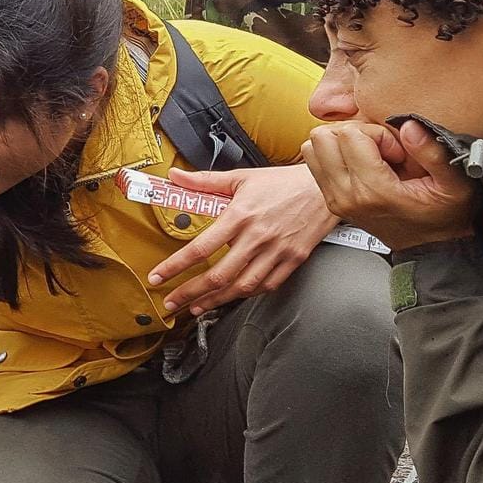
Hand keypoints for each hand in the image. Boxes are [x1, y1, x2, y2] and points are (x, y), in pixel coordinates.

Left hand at [149, 164, 336, 316]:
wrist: (324, 188)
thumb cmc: (283, 183)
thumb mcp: (241, 177)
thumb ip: (204, 180)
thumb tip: (175, 176)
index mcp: (240, 215)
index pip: (201, 247)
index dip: (176, 266)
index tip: (158, 277)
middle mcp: (257, 236)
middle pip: (219, 274)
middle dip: (190, 292)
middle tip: (172, 302)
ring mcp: (276, 251)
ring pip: (242, 285)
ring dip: (216, 300)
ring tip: (197, 306)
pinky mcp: (292, 260)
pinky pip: (267, 285)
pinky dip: (247, 294)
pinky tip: (233, 296)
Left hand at [304, 121, 476, 250]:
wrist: (430, 246)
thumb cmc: (443, 216)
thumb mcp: (454, 184)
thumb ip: (433, 152)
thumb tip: (408, 126)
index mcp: (373, 191)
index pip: (351, 134)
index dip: (377, 133)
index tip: (396, 151)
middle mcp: (346, 195)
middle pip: (324, 136)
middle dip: (354, 133)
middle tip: (380, 150)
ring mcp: (334, 199)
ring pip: (313, 147)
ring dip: (339, 142)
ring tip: (368, 154)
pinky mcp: (331, 199)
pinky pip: (315, 161)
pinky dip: (333, 154)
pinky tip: (361, 163)